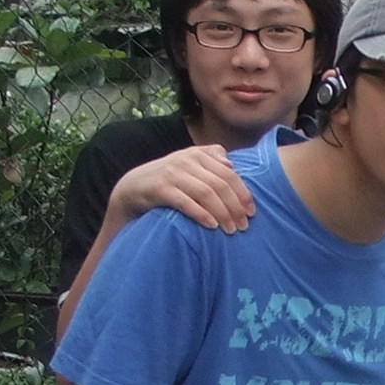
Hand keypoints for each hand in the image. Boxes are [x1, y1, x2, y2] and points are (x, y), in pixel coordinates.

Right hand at [111, 145, 253, 233]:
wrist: (133, 187)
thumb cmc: (169, 180)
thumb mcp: (190, 165)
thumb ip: (211, 159)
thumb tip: (232, 165)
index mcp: (198, 154)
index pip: (229, 173)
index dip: (243, 193)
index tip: (252, 212)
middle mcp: (186, 160)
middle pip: (220, 184)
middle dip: (235, 207)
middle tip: (243, 225)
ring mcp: (172, 174)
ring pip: (206, 193)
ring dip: (222, 213)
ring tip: (231, 229)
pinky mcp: (160, 189)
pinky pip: (185, 202)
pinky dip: (201, 214)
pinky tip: (212, 226)